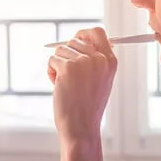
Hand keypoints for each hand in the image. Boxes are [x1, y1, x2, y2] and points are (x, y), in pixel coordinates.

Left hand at [47, 27, 117, 145]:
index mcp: (110, 61)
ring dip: (58, 66)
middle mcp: (99, 58)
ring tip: (65, 84)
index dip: (83, 35)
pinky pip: (52, 60)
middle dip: (66, 55)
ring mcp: (84, 62)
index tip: (74, 42)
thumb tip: (78, 40)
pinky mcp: (68, 67)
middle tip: (68, 75)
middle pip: (74, 40)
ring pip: (60, 50)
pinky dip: (51, 73)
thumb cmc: (87, 107)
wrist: (81, 127)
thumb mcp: (100, 80)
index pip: (97, 32)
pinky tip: (58, 87)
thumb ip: (95, 60)